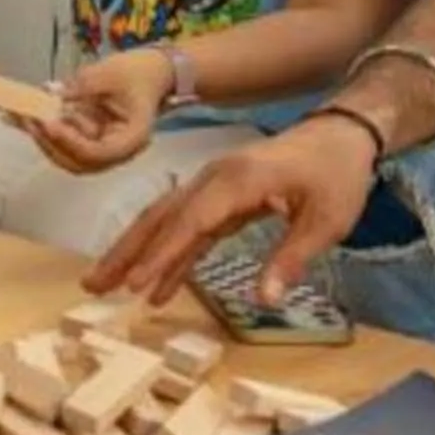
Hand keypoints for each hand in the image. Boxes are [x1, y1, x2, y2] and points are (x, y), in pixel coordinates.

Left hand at [12, 49, 175, 172]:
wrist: (148, 72)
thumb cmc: (136, 72)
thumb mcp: (111, 73)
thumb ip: (84, 86)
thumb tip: (53, 94)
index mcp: (132, 138)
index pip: (100, 153)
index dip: (72, 142)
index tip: (50, 124)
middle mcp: (116, 150)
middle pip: (79, 161)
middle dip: (51, 143)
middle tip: (29, 119)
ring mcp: (100, 146)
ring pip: (67, 155)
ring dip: (42, 138)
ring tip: (22, 114)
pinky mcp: (86, 138)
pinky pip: (60, 140)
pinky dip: (39, 130)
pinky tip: (14, 117)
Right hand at [88, 111, 382, 306]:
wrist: (341, 135)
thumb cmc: (336, 174)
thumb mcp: (326, 220)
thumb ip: (290, 258)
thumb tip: (264, 300)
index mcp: (237, 181)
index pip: (189, 222)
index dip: (161, 255)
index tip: (135, 285)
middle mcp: (214, 179)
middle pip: (160, 217)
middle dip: (125, 252)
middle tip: (93, 284)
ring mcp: (214, 186)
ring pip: (165, 219)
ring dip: (135, 251)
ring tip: (106, 284)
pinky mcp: (220, 196)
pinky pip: (186, 226)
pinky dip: (169, 253)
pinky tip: (159, 286)